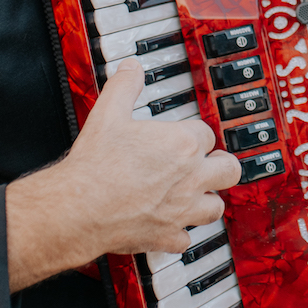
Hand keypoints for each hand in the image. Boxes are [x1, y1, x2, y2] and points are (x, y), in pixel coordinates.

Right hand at [4, 59, 241, 290]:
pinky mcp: (167, 237)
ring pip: (215, 208)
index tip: (186, 135)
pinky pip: (186, 239)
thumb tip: (132, 69)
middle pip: (228, 170)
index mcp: (183, 144)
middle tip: (212, 163)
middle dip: (221, 165)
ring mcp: (181, 210)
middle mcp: (190, 178)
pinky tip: (169, 227)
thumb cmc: (96, 164)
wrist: (79, 207)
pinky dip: (180, 234)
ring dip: (208, 200)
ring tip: (197, 195)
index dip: (196, 134)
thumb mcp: (108, 112)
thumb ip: (125, 86)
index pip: (207, 134)